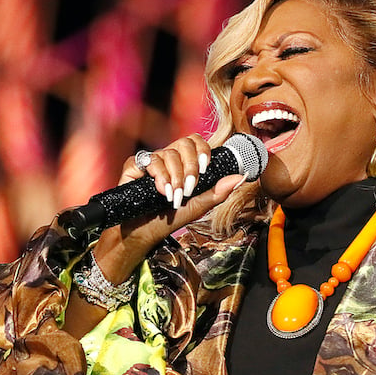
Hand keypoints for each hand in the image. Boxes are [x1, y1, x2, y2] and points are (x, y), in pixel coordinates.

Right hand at [95, 134, 246, 276]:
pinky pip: (147, 159)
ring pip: (167, 153)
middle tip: (189, 189)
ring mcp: (151, 161)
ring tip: (174, 197)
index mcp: (184, 163)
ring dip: (175, 177)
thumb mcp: (198, 207)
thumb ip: (218, 192)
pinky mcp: (133, 167)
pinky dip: (158, 176)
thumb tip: (241, 177)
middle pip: (183, 143)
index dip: (203, 150)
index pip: (196, 141)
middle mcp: (168, 158)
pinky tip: (161, 191)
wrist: (144, 233)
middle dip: (190, 166)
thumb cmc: (171, 218)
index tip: (205, 168)